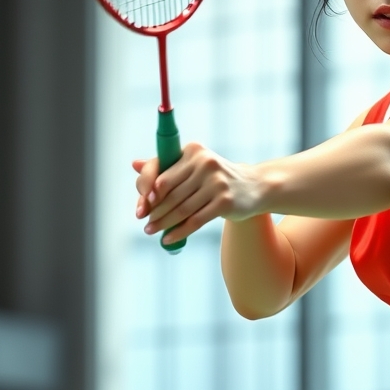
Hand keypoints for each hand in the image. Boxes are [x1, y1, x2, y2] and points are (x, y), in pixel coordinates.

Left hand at [133, 144, 262, 244]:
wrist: (254, 186)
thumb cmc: (218, 177)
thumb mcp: (194, 166)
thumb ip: (167, 167)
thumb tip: (135, 164)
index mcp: (193, 151)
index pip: (162, 173)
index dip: (147, 191)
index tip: (141, 206)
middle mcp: (205, 163)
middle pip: (170, 194)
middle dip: (155, 211)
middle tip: (145, 223)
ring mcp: (217, 182)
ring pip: (182, 208)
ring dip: (164, 223)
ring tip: (152, 232)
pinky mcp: (225, 201)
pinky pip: (196, 220)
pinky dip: (180, 231)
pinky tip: (169, 238)